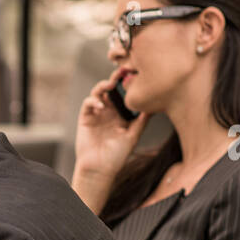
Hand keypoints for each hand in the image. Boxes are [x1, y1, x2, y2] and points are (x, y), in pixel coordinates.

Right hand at [73, 68, 151, 188]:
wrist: (100, 169)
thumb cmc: (117, 156)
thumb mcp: (133, 136)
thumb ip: (142, 121)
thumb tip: (154, 106)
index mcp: (121, 114)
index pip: (124, 94)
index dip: (128, 84)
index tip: (135, 75)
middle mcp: (109, 111)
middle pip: (111, 89)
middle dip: (116, 78)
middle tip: (122, 71)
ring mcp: (97, 114)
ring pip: (98, 92)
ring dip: (103, 86)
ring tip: (110, 85)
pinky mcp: (86, 118)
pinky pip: (88, 103)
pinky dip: (93, 101)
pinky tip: (101, 105)